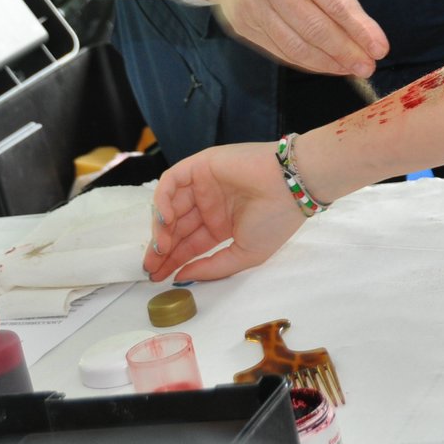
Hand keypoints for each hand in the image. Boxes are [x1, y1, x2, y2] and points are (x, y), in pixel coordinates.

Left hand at [145, 141, 302, 281]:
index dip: (172, 260)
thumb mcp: (245, 255)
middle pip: (176, 227)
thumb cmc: (275, 220)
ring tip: (160, 248)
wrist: (292, 185)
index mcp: (222, 224)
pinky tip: (165, 221)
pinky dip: (162, 200)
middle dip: (161, 248)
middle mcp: (210, 204)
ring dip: (160, 228)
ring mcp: (204, 184)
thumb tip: (180, 276)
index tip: (158, 277)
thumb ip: (212, 267)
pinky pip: (172, 182)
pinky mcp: (200, 165)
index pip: (189, 244)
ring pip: (170, 206)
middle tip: (151, 267)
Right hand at [187, 0, 388, 76]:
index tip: (379, 47)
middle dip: (346, 52)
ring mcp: (253, 8)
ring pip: (296, 46)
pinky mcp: (244, 26)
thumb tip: (358, 27)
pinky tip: (326, 64)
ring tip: (351, 68)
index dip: (359, 28)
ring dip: (328, 63)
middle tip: (368, 66)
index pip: (333, 0)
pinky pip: (281, 51)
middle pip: (314, 28)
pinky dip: (307, 62)